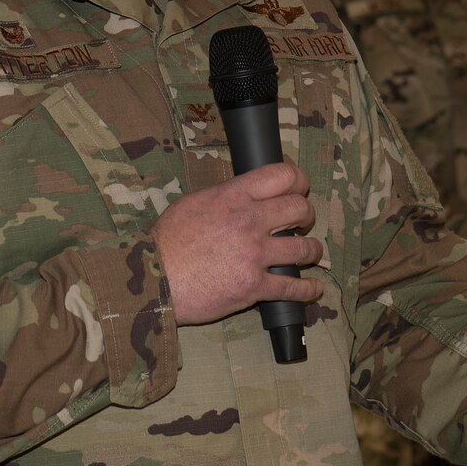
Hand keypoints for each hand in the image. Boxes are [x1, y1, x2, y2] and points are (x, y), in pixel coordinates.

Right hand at [151, 162, 323, 324]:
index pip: (282, 176)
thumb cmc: (167, 242)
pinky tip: (313, 289)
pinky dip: (308, 290)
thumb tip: (244, 196)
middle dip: (306, 216)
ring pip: (304, 249)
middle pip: (300, 209)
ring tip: (310, 253)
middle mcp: (249, 221)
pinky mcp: (254, 286)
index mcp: (233, 196)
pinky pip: (293, 287)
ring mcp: (254, 254)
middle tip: (302, 223)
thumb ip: (225, 197)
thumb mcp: (194, 203)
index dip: (298, 181)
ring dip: (313, 251)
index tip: (300, 189)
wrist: (153, 279)